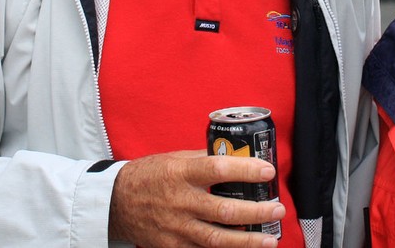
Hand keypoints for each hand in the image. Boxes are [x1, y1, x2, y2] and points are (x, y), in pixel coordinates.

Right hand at [108, 149, 283, 246]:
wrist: (116, 203)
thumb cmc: (149, 175)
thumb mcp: (174, 158)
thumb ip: (204, 159)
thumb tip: (236, 156)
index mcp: (181, 173)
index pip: (219, 170)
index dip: (246, 171)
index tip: (268, 171)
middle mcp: (180, 201)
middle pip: (225, 210)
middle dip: (256, 212)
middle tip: (278, 209)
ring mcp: (177, 228)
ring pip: (218, 239)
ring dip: (247, 241)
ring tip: (270, 239)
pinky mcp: (173, 246)